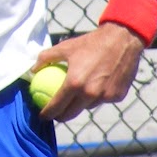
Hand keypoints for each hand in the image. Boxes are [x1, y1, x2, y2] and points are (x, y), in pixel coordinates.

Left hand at [28, 24, 146, 122]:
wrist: (122, 39)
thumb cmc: (91, 42)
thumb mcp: (66, 47)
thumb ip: (46, 58)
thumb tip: (33, 69)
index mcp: (75, 83)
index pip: (56, 106)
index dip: (47, 114)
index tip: (43, 115)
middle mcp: (90, 93)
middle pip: (71, 114)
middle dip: (61, 117)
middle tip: (57, 113)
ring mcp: (105, 96)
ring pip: (87, 107)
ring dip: (80, 105)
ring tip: (75, 100)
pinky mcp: (117, 96)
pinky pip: (102, 100)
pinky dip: (97, 96)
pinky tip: (95, 88)